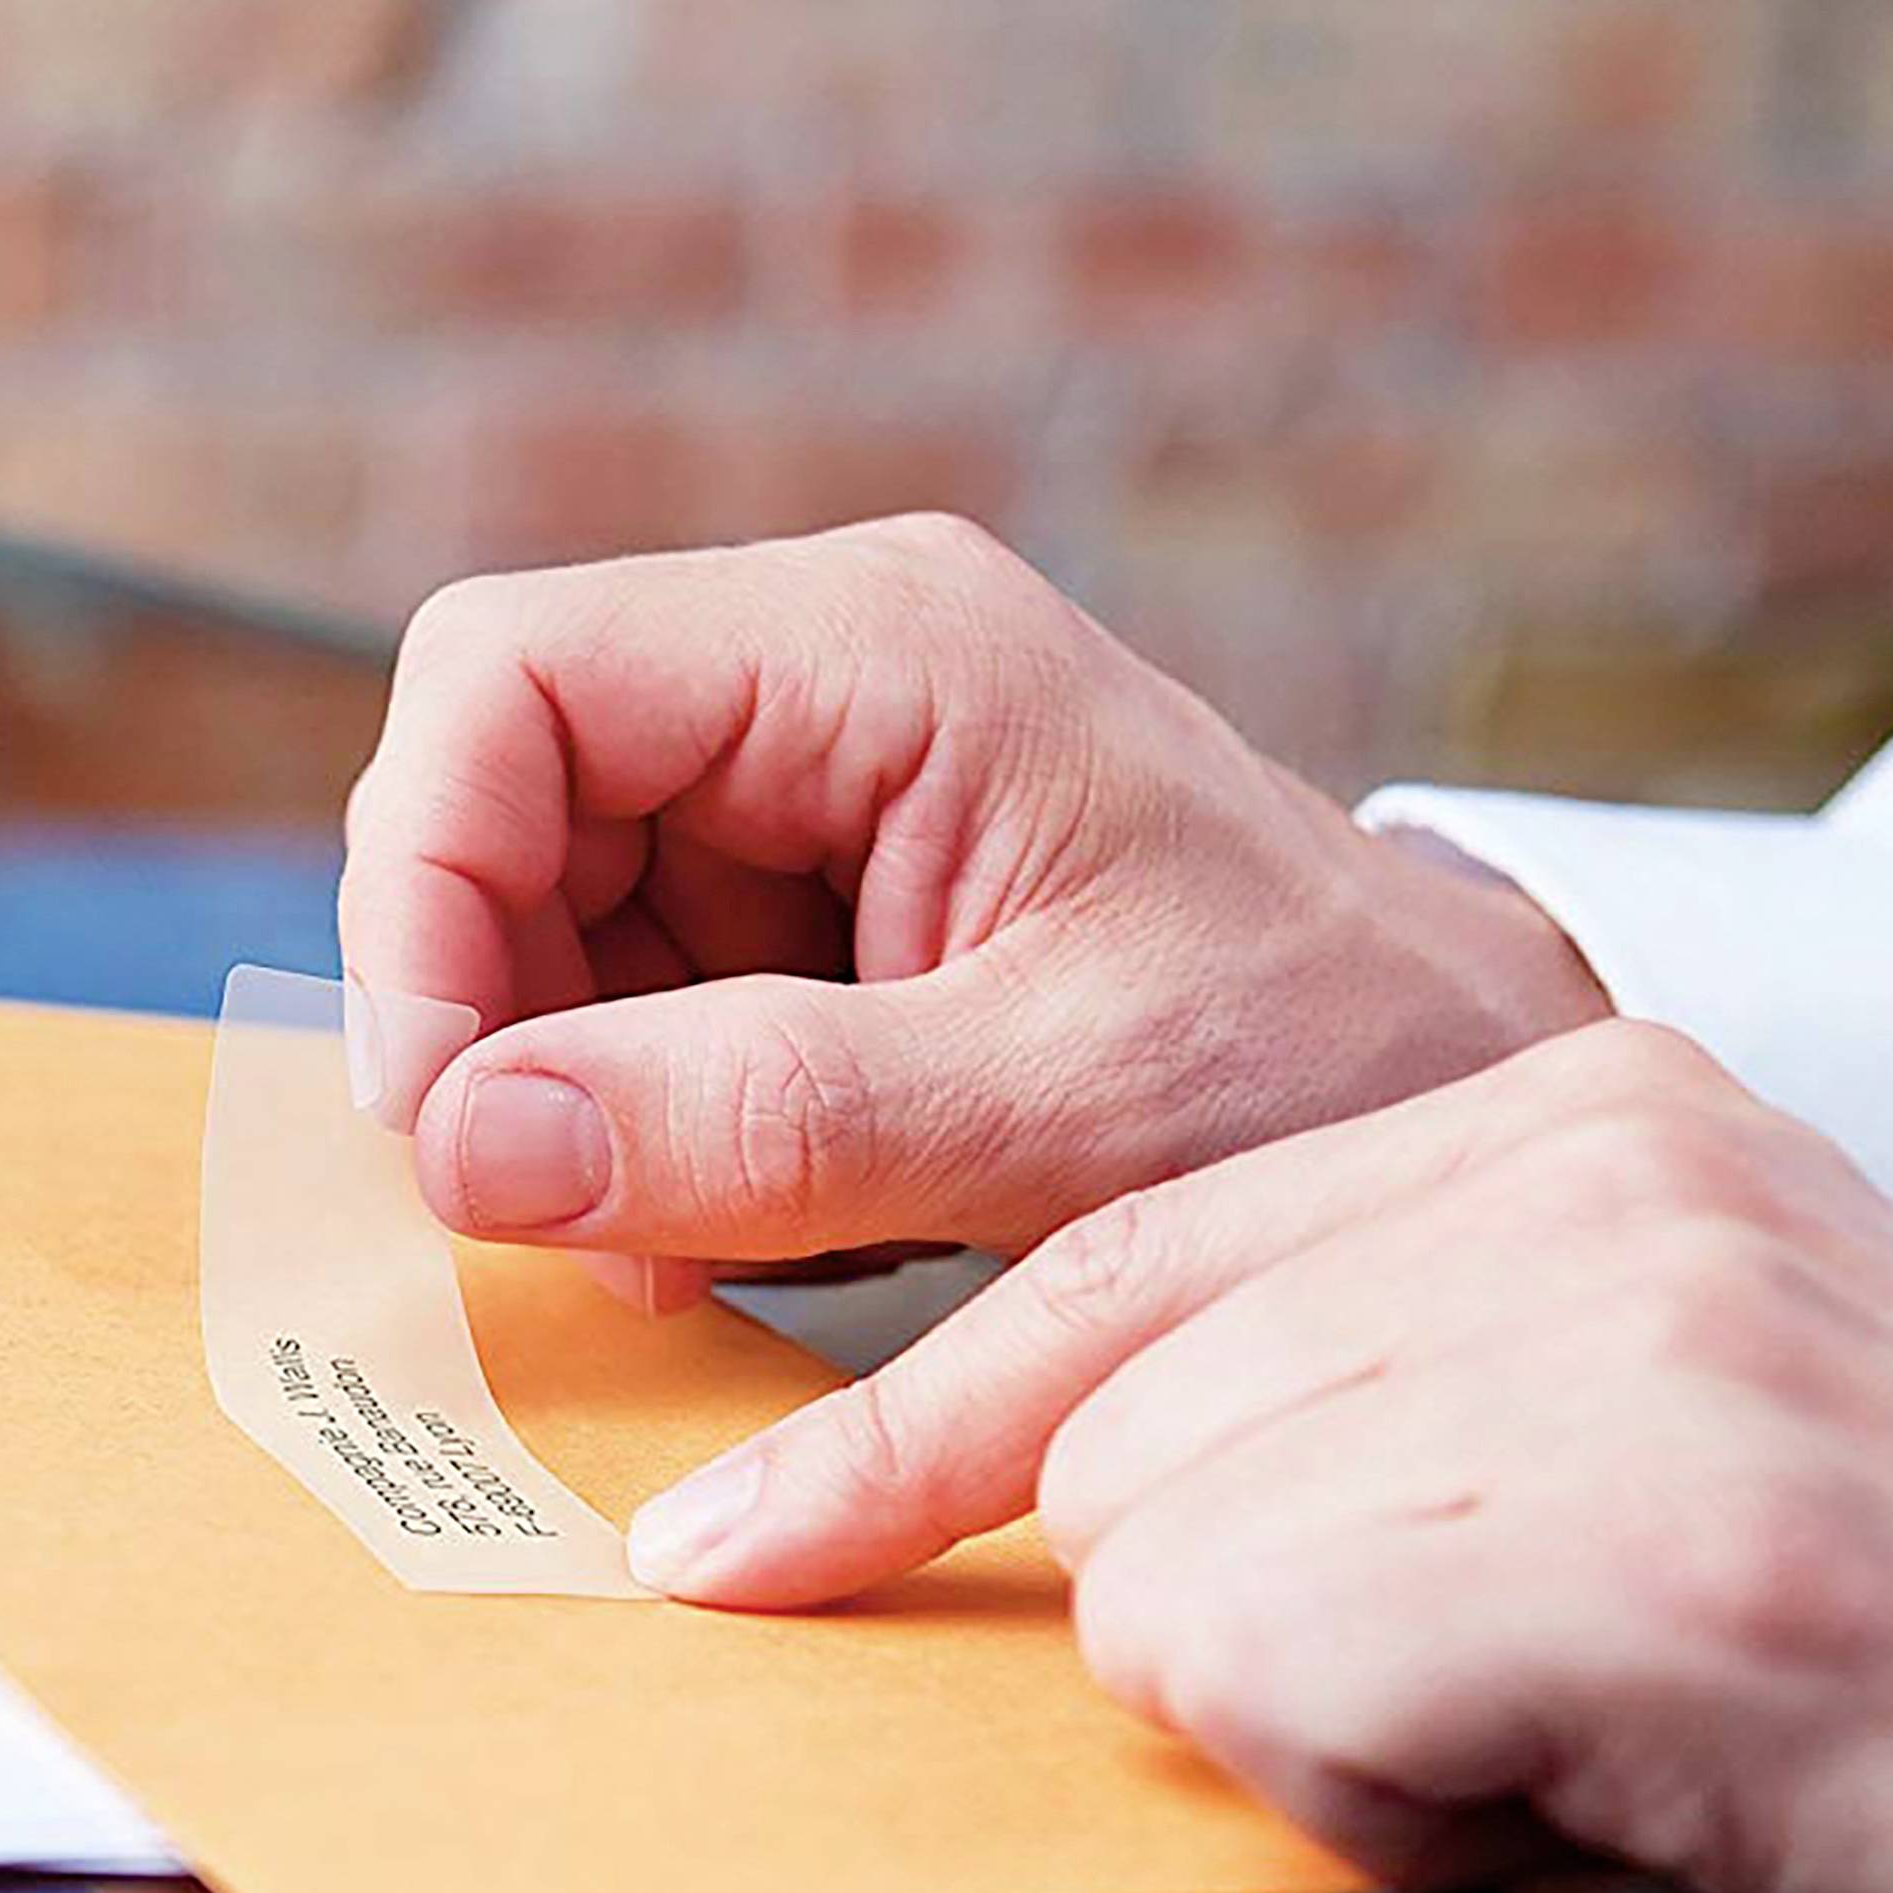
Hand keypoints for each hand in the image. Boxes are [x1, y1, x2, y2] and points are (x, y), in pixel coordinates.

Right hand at [338, 516, 1604, 1308]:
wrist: (1471, 1104)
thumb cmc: (1330, 1068)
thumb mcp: (1051, 1109)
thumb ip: (760, 1118)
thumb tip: (462, 1145)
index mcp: (881, 648)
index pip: (509, 679)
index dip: (421, 887)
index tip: (440, 1116)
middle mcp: (823, 683)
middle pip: (501, 802)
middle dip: (498, 1025)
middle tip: (580, 1224)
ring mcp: (815, 791)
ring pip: (547, 919)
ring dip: (577, 1104)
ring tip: (711, 1244)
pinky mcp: (821, 903)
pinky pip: (638, 1002)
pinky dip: (656, 1136)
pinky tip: (776, 1219)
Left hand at [629, 1021, 1892, 1892]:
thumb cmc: (1861, 1598)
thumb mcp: (1590, 1417)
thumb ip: (1344, 1397)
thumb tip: (1064, 1512)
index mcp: (1548, 1115)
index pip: (1109, 1270)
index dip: (901, 1430)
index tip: (743, 1541)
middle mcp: (1583, 1177)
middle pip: (1111, 1439)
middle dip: (1217, 1612)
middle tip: (1473, 1659)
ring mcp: (1631, 1336)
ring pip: (1166, 1564)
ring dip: (1315, 1708)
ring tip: (1559, 1707)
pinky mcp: (1665, 1527)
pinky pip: (1277, 1675)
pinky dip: (1378, 1782)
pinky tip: (1580, 1761)